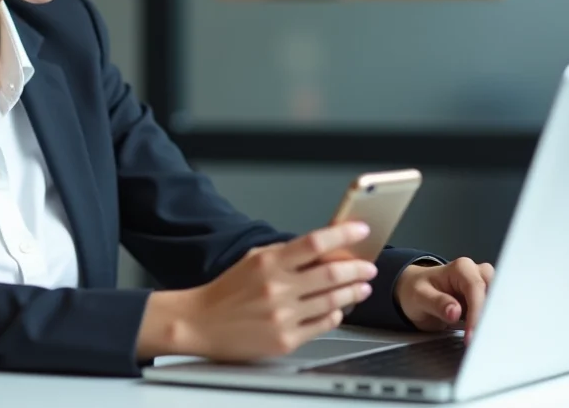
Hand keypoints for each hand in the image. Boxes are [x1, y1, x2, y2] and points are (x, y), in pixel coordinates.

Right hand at [137, 222, 377, 360]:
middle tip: (369, 266)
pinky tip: (338, 309)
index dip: (343, 234)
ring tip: (361, 287)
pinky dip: (335, 315)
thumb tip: (323, 247)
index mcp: (269, 262)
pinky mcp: (284, 340)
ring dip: (352, 292)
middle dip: (357, 269)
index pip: (315, 242)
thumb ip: (286, 253)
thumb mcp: (253, 259)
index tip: (361, 229)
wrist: (199, 323)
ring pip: (332, 301)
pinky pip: (322, 325)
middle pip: (331, 274)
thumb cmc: (226, 291)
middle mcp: (277, 288)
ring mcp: (282, 316)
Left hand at [394, 257, 494, 341]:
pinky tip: (488, 338)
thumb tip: (455, 312)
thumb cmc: (416, 290)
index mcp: (461, 268)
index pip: (476, 288)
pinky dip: (493, 324)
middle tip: (487, 339)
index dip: (477, 312)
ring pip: (500, 302)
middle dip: (493, 315)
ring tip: (488, 341)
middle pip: (496, 292)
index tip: (472, 334)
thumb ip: (437, 303)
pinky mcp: (485, 300)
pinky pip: (495, 312)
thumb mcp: (419, 297)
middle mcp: (477, 273)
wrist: (414, 291)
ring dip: (495, 321)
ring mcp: (484, 286)